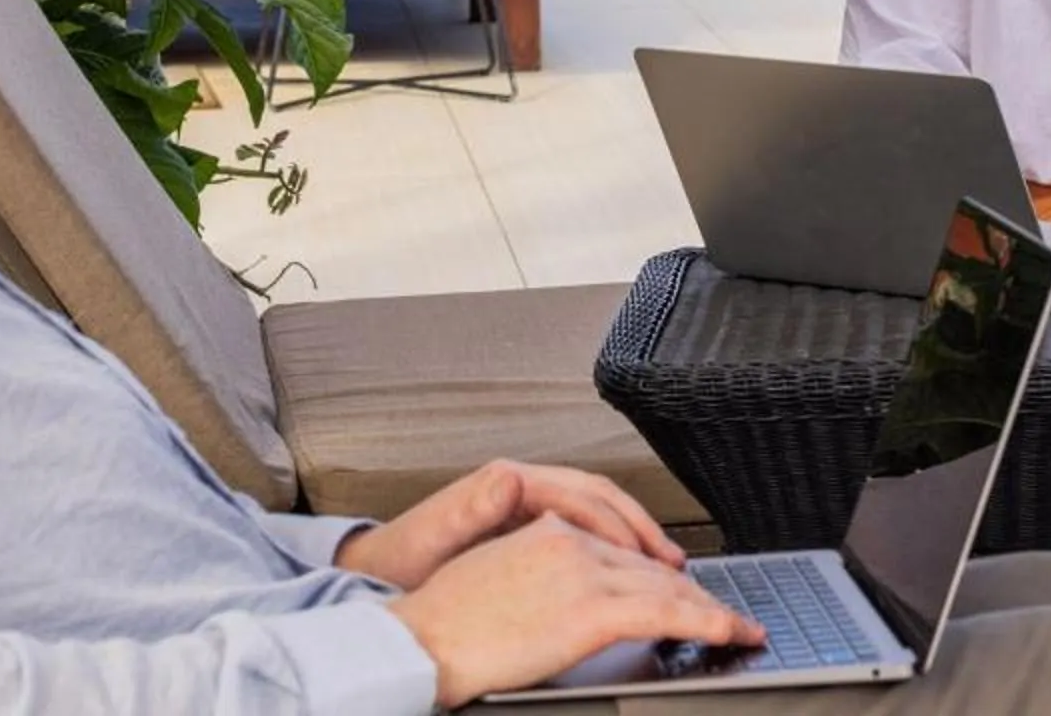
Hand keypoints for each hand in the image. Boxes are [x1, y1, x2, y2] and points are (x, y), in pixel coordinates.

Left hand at [338, 459, 682, 590]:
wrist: (377, 572)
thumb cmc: (401, 561)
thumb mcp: (433, 538)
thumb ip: (471, 509)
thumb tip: (508, 479)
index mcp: (507, 482)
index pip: (581, 496)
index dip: (619, 528)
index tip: (645, 558)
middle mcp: (521, 485)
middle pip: (599, 497)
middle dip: (641, 528)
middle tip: (672, 564)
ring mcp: (526, 502)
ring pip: (597, 510)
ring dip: (634, 537)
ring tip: (666, 567)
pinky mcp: (526, 524)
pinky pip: (584, 528)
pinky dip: (612, 546)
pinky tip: (628, 571)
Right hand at [391, 513, 760, 707]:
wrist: (419, 641)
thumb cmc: (445, 624)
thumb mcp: (497, 578)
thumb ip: (539, 573)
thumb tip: (563, 596)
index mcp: (549, 530)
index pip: (623, 548)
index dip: (659, 573)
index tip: (682, 589)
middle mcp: (572, 541)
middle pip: (651, 567)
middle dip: (691, 593)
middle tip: (722, 612)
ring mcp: (584, 572)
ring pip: (667, 588)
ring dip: (710, 609)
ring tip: (735, 625)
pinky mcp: (591, 609)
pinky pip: (666, 613)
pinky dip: (707, 622)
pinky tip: (727, 631)